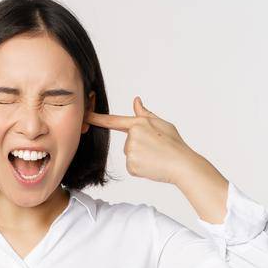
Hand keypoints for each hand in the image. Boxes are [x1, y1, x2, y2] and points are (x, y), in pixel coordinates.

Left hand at [86, 96, 208, 184]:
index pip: (113, 120)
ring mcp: (130, 152)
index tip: (85, 115)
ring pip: (130, 154)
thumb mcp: (161, 124)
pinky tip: (152, 165)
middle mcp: (132, 137)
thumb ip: (145, 114)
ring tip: (156, 156)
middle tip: (157, 148)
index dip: (97, 118)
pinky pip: (132, 165)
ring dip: (141, 156)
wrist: (182, 165)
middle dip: (140, 145)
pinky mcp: (130, 165)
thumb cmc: (174, 143)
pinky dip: (140, 167)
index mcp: (139, 123)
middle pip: (128, 141)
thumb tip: (136, 101)